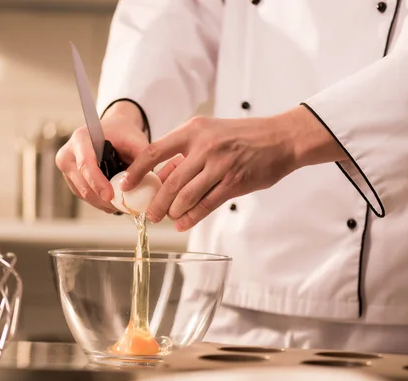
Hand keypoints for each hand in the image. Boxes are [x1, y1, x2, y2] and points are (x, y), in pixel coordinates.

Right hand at [56, 101, 148, 212]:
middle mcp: (68, 153)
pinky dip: (98, 201)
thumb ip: (142, 159)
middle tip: (123, 207)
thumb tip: (142, 182)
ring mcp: (66, 168)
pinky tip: (112, 202)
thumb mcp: (136, 141)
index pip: (85, 165)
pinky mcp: (70, 179)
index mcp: (81, 139)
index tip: (110, 196)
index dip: (97, 183)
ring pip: (83, 194)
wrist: (112, 129)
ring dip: (102, 203)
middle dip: (103, 199)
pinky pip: (83, 195)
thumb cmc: (124, 133)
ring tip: (121, 205)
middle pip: (83, 184)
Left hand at [121, 105, 345, 230]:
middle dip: (156, 202)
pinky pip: (207, 204)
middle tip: (149, 214)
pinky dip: (192, 217)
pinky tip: (184, 223)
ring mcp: (220, 165)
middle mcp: (205, 146)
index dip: (138, 172)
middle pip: (169, 181)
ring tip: (168, 218)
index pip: (154, 152)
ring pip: (186, 196)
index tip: (127, 186)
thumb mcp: (210, 134)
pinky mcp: (234, 182)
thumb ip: (185, 154)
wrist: (280, 139)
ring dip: (173, 211)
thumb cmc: (242, 136)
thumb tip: (160, 177)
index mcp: (194, 130)